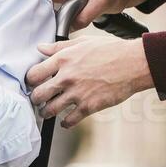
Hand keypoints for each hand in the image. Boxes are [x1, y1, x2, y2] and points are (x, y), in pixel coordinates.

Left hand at [25, 33, 153, 127]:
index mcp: (63, 60)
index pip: (34, 74)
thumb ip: (59, 47)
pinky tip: (65, 122)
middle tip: (38, 100)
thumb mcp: (83, 43)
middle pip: (38, 94)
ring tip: (47, 112)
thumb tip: (41, 47)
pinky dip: (65, 123)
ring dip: (47, 113)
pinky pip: (69, 121)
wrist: (134, 64)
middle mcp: (67, 77)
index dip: (31, 81)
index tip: (33, 83)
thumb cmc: (111, 50)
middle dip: (36, 99)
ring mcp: (77, 93)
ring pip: (50, 110)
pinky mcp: (89, 107)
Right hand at [42, 0, 149, 30]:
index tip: (32, 4)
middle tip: (32, 17)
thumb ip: (86, 15)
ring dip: (40, 7)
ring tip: (36, 21)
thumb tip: (68, 28)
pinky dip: (47, 12)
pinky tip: (45, 22)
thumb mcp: (104, 2)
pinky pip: (50, 3)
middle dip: (35, 1)